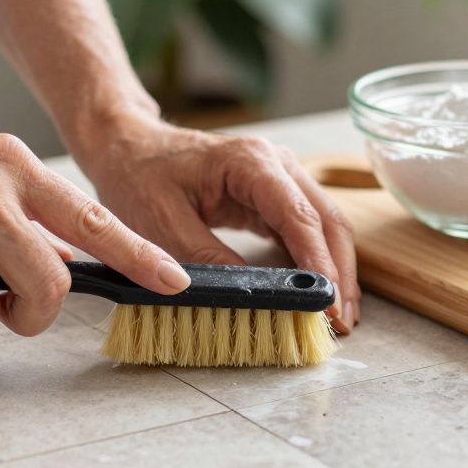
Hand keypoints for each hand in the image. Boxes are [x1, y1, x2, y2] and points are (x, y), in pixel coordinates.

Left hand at [75, 115, 360, 333]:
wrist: (128, 147)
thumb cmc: (139, 176)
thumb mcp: (163, 225)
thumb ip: (208, 261)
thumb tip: (251, 295)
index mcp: (250, 163)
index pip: (301, 216)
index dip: (320, 263)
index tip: (327, 304)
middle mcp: (275, 164)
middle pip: (327, 220)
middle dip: (339, 272)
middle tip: (339, 320)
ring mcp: (279, 177)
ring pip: (325, 225)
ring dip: (334, 269)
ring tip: (337, 314)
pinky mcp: (273, 195)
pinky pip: (306, 229)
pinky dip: (316, 261)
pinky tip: (317, 291)